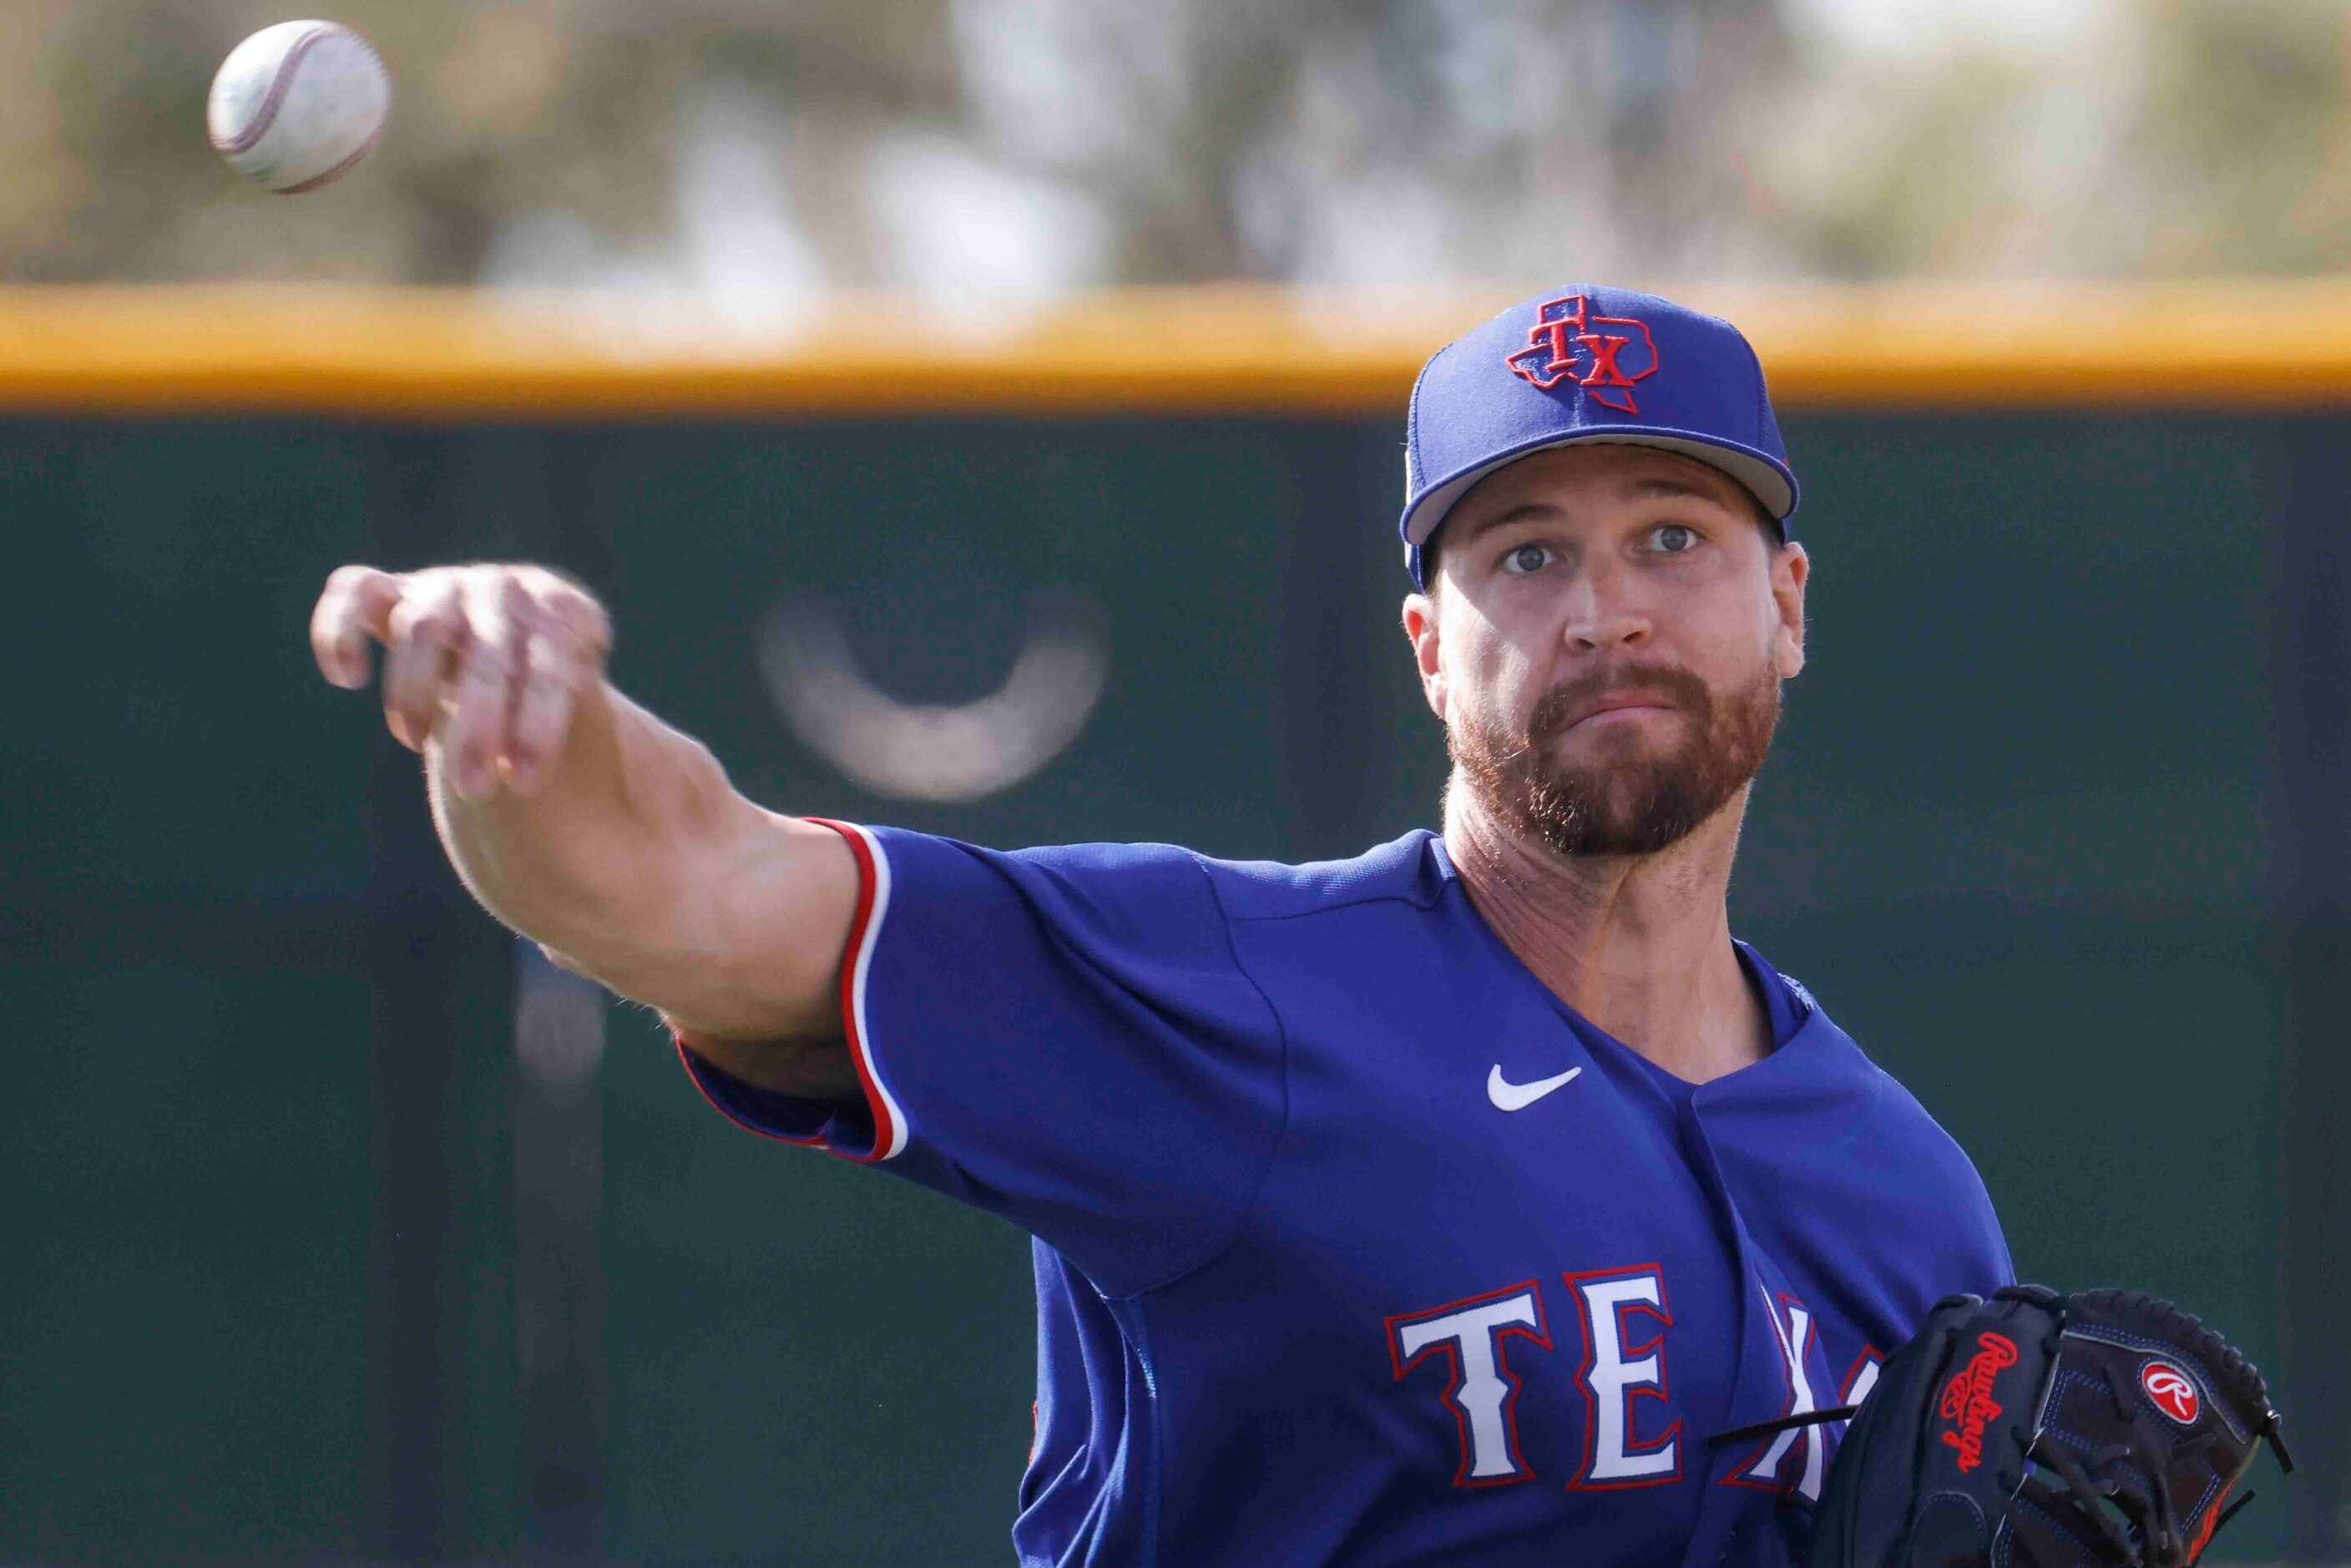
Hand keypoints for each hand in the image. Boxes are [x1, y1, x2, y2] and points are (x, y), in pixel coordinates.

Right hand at [309, 563, 612, 798]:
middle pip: (487, 651)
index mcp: (566, 612)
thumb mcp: (604, 727)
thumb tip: (686, 863)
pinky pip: (354, 591)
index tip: (527, 782)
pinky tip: (347, 677)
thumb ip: (639, 770)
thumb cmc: (561, 704)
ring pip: (422, 626)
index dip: (538, 723)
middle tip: (473, 789)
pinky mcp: (393, 591)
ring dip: (413, 692)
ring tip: (417, 744)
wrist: (516, 647)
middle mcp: (507, 591)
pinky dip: (339, 627)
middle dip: (479, 724)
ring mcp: (447, 585)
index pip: (552, 662)